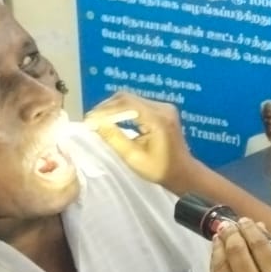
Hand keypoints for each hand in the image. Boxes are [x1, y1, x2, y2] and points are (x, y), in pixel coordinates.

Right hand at [84, 92, 198, 191]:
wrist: (182, 172)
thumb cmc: (159, 169)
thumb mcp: (132, 156)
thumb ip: (113, 138)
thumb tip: (94, 122)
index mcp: (158, 118)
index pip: (126, 104)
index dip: (104, 109)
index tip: (88, 119)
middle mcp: (163, 108)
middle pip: (128, 98)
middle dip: (107, 107)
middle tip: (91, 119)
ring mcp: (165, 108)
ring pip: (132, 100)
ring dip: (114, 108)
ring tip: (98, 120)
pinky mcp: (163, 111)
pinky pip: (139, 105)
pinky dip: (124, 111)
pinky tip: (113, 120)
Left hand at [209, 218, 270, 271]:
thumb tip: (258, 237)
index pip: (262, 249)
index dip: (252, 231)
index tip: (246, 221)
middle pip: (238, 252)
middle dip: (232, 234)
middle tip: (229, 224)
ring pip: (222, 265)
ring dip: (219, 246)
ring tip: (220, 234)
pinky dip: (214, 267)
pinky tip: (216, 257)